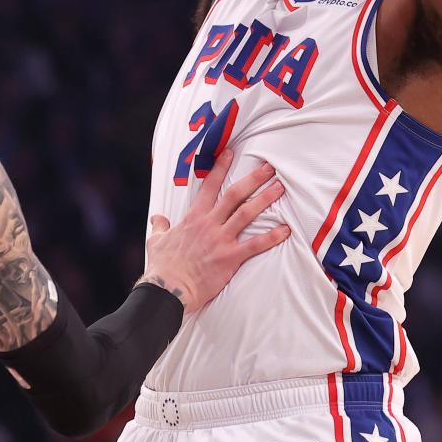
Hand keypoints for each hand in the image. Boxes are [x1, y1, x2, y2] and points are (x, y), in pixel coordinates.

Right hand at [141, 149, 287, 312]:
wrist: (168, 288)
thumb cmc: (163, 266)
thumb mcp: (157, 241)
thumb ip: (160, 226)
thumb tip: (158, 219)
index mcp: (193, 217)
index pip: (209, 186)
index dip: (220, 168)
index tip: (230, 153)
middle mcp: (209, 224)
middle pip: (234, 194)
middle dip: (253, 179)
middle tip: (268, 168)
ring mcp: (220, 239)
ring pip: (246, 213)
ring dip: (264, 199)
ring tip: (279, 188)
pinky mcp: (230, 257)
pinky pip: (255, 244)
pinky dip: (271, 237)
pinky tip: (285, 230)